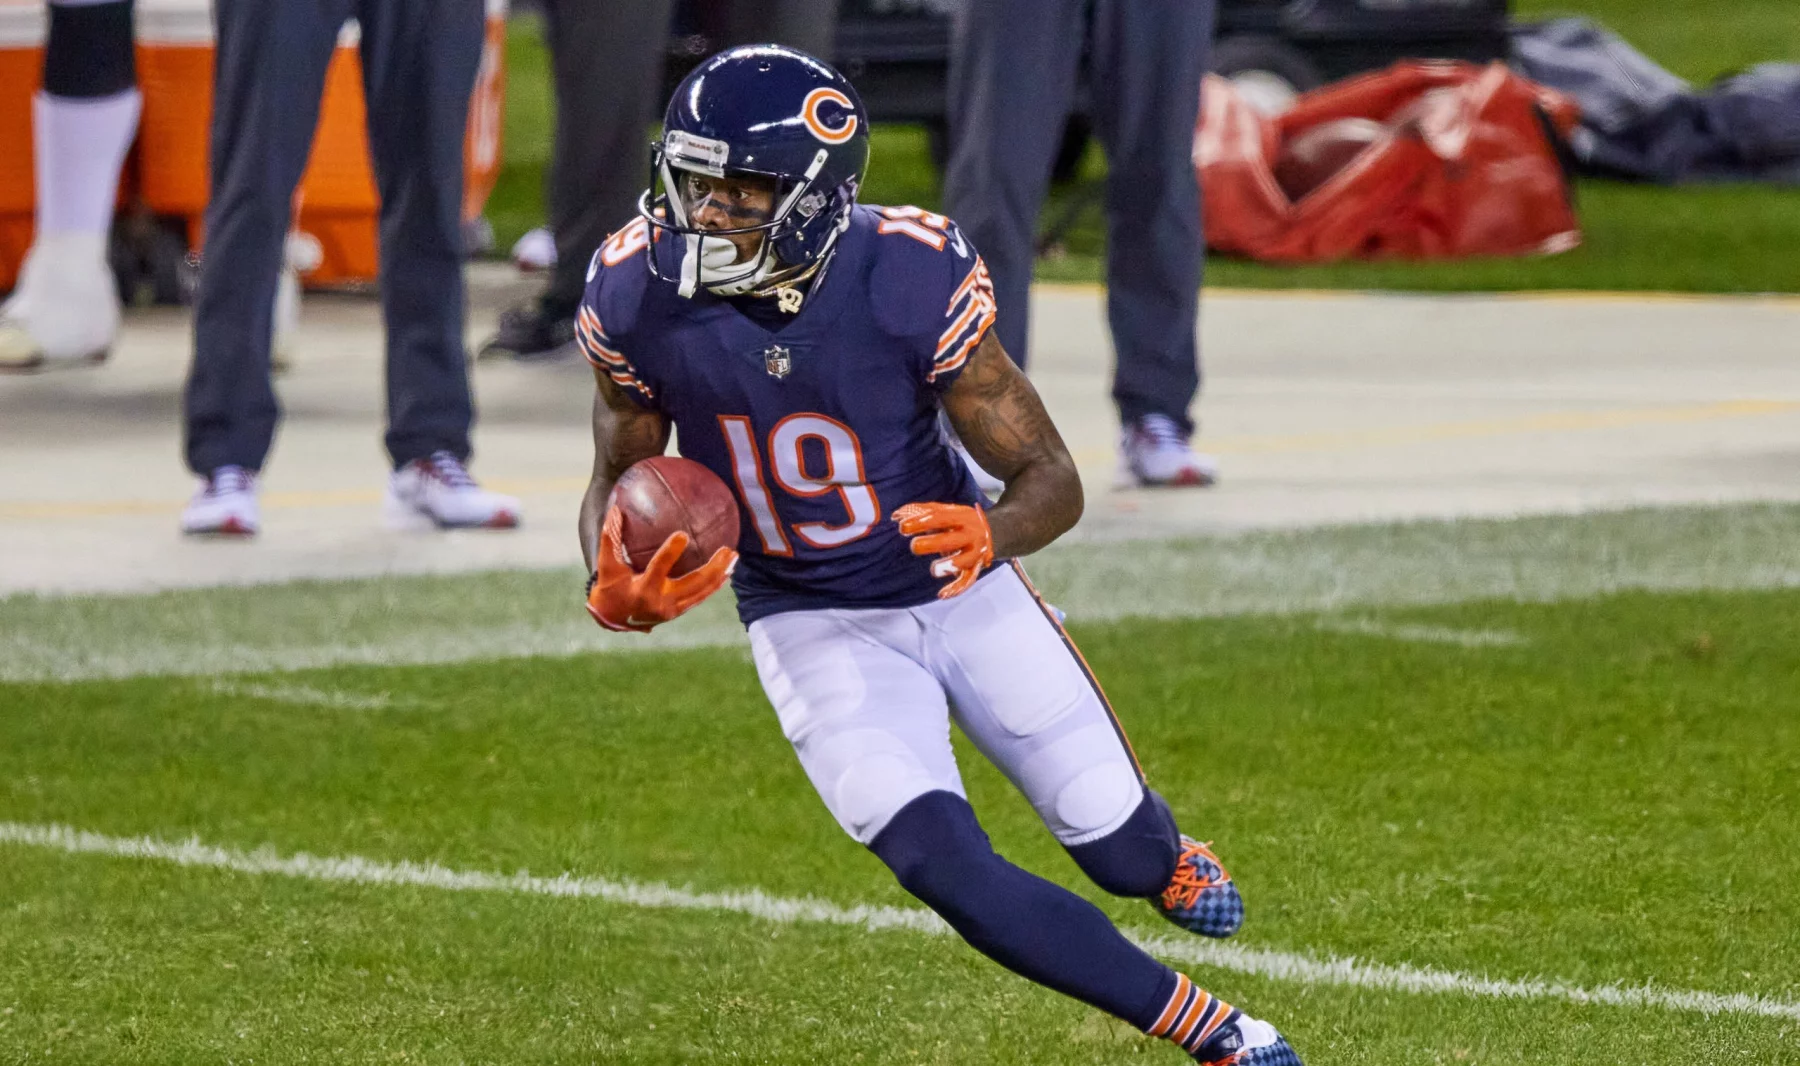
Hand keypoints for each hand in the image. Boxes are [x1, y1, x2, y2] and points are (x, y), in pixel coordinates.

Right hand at [587, 507, 737, 631]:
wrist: (613, 619)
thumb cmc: (610, 586)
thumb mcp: (607, 565)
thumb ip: (610, 538)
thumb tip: (615, 509)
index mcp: (643, 589)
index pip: (658, 569)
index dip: (670, 553)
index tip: (683, 534)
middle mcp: (661, 602)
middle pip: (693, 584)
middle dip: (713, 568)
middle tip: (728, 549)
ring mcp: (672, 610)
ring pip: (702, 592)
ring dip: (720, 574)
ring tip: (734, 557)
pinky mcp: (679, 612)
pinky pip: (701, 596)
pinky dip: (714, 584)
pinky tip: (727, 571)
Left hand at [892, 502, 994, 598]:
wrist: (993, 530)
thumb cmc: (959, 521)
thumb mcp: (944, 511)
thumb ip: (920, 511)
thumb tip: (896, 516)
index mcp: (961, 516)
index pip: (940, 518)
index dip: (921, 522)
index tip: (903, 527)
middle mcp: (971, 534)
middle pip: (952, 540)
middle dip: (932, 544)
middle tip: (914, 546)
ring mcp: (975, 552)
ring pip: (963, 561)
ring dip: (948, 566)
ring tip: (934, 569)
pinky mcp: (975, 568)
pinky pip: (967, 580)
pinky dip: (956, 589)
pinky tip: (942, 594)